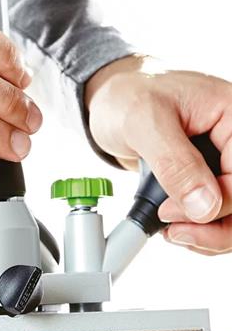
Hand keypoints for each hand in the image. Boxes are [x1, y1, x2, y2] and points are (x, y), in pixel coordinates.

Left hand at [85, 55, 231, 254]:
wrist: (110, 103)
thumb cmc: (126, 98)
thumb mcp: (145, 122)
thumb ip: (175, 163)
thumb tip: (205, 205)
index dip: (220, 201)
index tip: (171, 212)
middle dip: (216, 225)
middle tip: (174, 232)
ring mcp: (222, 161)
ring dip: (208, 232)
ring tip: (172, 232)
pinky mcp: (206, 178)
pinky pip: (217, 213)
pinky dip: (199, 228)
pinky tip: (173, 227)